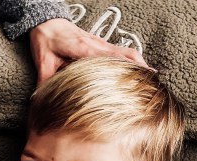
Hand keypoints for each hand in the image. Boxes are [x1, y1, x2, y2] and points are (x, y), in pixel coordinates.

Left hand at [28, 18, 148, 83]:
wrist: (47, 23)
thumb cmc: (46, 39)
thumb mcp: (43, 61)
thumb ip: (45, 82)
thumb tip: (43, 101)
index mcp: (84, 48)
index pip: (111, 57)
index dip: (127, 66)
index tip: (140, 77)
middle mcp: (97, 44)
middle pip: (127, 54)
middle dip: (141, 69)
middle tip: (152, 85)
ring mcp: (102, 44)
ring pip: (127, 53)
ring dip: (140, 65)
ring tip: (150, 81)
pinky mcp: (102, 46)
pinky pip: (122, 52)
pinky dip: (133, 62)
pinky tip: (137, 73)